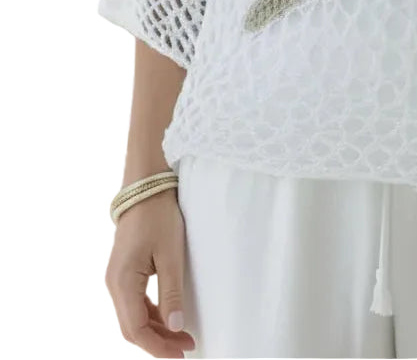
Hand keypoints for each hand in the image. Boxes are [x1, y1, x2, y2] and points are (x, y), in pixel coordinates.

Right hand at [105, 187, 195, 357]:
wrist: (145, 188)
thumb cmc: (158, 216)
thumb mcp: (171, 254)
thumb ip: (171, 292)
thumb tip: (175, 326)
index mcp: (123, 282)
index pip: (136, 330)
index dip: (158, 346)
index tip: (181, 352)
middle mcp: (114, 285)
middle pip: (132, 328)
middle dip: (158, 342)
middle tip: (186, 347)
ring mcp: (117, 279)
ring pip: (133, 317)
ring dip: (155, 330)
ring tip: (182, 336)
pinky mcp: (124, 273)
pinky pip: (134, 303)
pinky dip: (151, 315)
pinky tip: (169, 318)